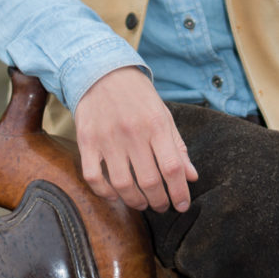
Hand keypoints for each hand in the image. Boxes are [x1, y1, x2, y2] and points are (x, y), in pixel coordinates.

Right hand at [74, 67, 197, 212]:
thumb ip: (177, 147)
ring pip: (123, 184)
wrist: (102, 71)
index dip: (180, 192)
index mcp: (156, 124)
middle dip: (159, 201)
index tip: (182, 205)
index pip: (173, 167)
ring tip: (142, 203)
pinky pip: (93, 177)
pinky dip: (105, 192)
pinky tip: (115, 194)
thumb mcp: (163, 114)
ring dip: (135, 201)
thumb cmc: (138, 96)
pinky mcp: (86, 141)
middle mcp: (133, 132)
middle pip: (149, 181)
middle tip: (162, 206)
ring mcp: (107, 138)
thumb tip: (192, 177)